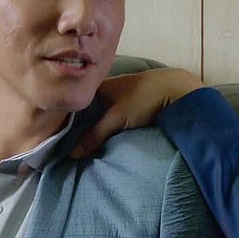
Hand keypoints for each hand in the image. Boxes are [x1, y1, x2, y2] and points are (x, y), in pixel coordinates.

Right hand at [71, 68, 205, 158]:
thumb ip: (94, 134)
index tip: (60, 132)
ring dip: (99, 121)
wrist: (178, 90)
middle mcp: (111, 87)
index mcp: (101, 85)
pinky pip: (118, 111)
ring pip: (105, 109)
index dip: (68, 115)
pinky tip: (109, 131)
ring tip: (87, 139)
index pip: (78, 99)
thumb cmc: (143, 98)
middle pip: (91, 106)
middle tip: (71, 139)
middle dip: (84, 121)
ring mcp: (125, 93)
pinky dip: (112, 120)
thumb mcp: (116, 117)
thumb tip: (72, 153)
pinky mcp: (137, 100)